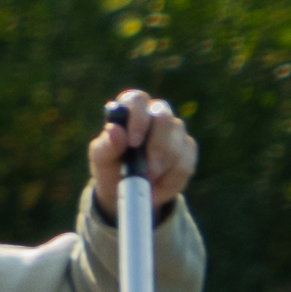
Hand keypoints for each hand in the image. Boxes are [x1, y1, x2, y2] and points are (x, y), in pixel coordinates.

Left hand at [90, 89, 200, 205]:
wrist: (128, 191)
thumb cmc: (111, 167)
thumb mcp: (102, 160)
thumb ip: (107, 146)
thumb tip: (114, 129)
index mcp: (130, 110)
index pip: (136, 100)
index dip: (137, 118)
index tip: (133, 142)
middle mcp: (155, 114)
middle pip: (163, 118)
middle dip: (156, 146)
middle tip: (147, 171)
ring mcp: (175, 131)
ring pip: (178, 143)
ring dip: (162, 167)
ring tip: (146, 181)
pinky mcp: (188, 149)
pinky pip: (186, 163)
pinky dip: (171, 180)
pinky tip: (158, 185)